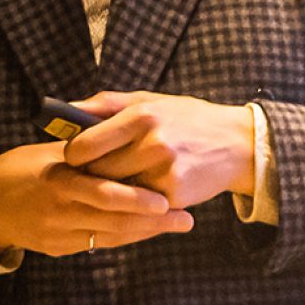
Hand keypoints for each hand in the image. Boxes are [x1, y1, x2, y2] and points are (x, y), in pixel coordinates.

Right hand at [0, 139, 193, 256]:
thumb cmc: (20, 167)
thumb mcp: (49, 150)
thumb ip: (85, 148)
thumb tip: (125, 138)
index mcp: (58, 179)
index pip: (103, 192)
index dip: (137, 198)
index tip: (167, 196)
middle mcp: (59, 210)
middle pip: (114, 220)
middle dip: (153, 221)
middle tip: (185, 218)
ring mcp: (59, 233)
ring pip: (112, 236)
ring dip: (147, 232)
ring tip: (179, 224)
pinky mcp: (59, 249)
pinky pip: (100, 244)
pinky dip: (127, 236)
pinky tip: (149, 230)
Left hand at [62, 91, 255, 209]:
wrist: (238, 143)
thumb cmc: (188, 119)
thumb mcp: (151, 100)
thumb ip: (107, 104)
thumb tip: (66, 110)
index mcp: (142, 115)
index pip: (84, 146)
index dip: (73, 155)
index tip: (76, 156)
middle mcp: (153, 144)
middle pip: (96, 173)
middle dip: (90, 174)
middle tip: (94, 171)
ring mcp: (164, 173)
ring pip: (115, 192)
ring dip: (112, 189)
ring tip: (120, 178)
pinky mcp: (174, 197)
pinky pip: (138, 205)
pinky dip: (136, 200)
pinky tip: (145, 188)